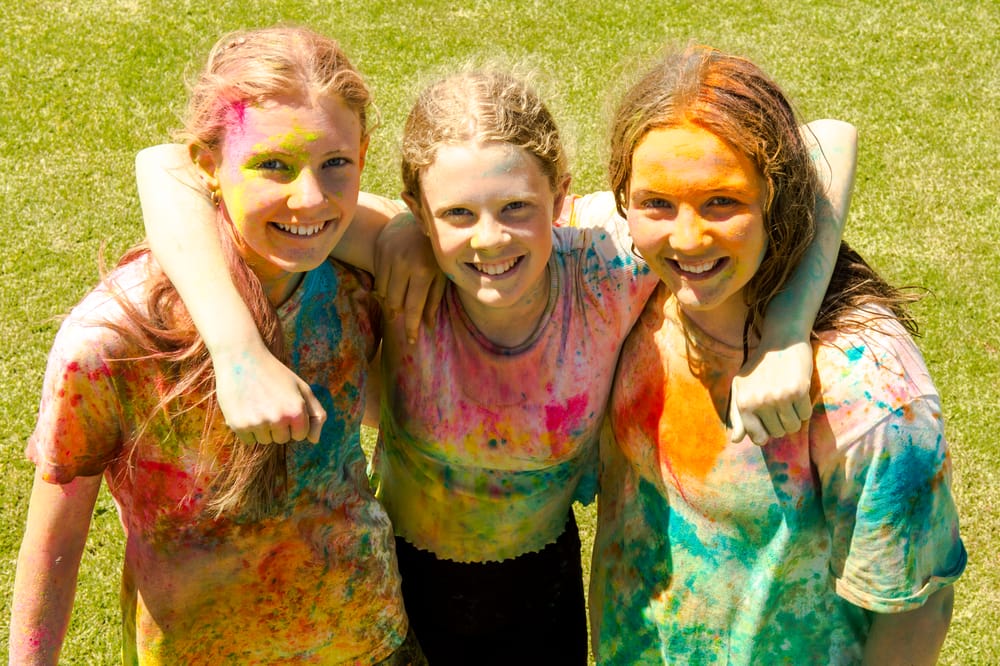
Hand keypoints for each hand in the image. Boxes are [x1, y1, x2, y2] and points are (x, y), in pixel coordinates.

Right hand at [212, 343, 325, 444]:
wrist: (241, 357)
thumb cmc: (275, 373)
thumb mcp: (302, 388)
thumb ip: (316, 414)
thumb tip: (314, 441)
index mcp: (296, 410)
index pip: (300, 436)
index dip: (294, 421)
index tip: (285, 405)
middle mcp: (278, 419)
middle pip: (282, 440)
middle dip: (279, 426)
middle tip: (270, 403)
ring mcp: (257, 423)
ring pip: (265, 441)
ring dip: (263, 428)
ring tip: (257, 405)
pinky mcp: (238, 425)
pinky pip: (249, 441)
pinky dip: (248, 430)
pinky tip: (246, 409)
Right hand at [374, 212, 446, 342]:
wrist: (420, 217)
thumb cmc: (436, 251)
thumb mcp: (442, 274)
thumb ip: (434, 299)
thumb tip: (427, 325)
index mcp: (424, 271)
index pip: (414, 307)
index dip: (412, 327)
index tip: (411, 340)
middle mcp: (405, 264)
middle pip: (394, 302)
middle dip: (397, 316)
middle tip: (400, 323)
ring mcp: (389, 257)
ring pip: (383, 293)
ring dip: (389, 304)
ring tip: (395, 307)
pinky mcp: (380, 251)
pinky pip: (377, 279)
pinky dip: (383, 289)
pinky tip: (390, 290)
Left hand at [728, 340, 812, 444]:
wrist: (780, 343)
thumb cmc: (758, 368)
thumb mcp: (740, 388)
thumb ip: (737, 416)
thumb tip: (736, 440)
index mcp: (743, 403)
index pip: (759, 438)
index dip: (766, 433)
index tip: (767, 421)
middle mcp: (760, 402)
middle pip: (778, 433)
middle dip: (780, 423)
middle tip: (778, 404)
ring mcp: (780, 397)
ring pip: (793, 427)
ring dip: (793, 418)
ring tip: (787, 400)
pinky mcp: (799, 390)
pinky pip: (806, 415)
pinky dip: (804, 409)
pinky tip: (797, 393)